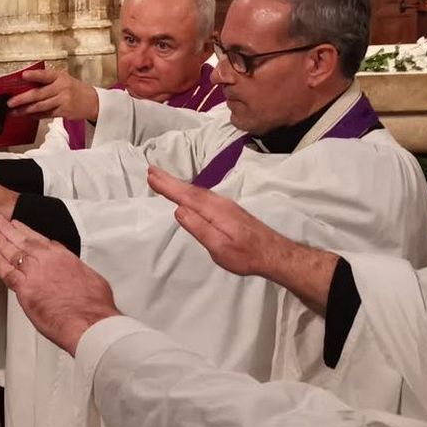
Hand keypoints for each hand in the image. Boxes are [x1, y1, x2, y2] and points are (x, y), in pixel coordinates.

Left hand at [0, 215, 119, 355]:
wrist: (90, 321)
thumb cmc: (94, 307)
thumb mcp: (92, 279)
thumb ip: (77, 273)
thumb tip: (76, 276)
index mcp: (64, 257)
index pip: (41, 241)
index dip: (28, 232)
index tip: (20, 227)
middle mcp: (47, 261)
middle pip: (24, 240)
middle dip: (10, 230)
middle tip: (0, 222)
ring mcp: (34, 273)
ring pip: (12, 251)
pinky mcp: (24, 289)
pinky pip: (5, 271)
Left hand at [7, 66, 99, 120]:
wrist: (92, 101)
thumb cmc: (73, 88)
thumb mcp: (63, 79)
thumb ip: (47, 81)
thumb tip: (24, 84)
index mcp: (59, 77)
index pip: (45, 75)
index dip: (34, 75)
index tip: (23, 75)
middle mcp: (61, 88)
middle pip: (39, 94)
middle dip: (22, 99)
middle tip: (10, 102)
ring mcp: (63, 100)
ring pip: (40, 106)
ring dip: (25, 110)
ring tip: (14, 112)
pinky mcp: (63, 112)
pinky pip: (45, 114)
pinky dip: (35, 115)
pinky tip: (26, 116)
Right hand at [146, 166, 337, 312]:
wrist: (275, 254)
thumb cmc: (246, 255)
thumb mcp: (220, 247)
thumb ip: (199, 228)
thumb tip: (178, 210)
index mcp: (214, 210)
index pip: (186, 196)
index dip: (168, 186)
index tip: (151, 176)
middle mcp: (219, 203)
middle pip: (190, 189)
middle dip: (169, 180)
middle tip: (151, 170)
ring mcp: (225, 205)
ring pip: (196, 191)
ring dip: (178, 184)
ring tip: (161, 178)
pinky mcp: (229, 210)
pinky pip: (202, 195)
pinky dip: (189, 191)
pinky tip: (185, 192)